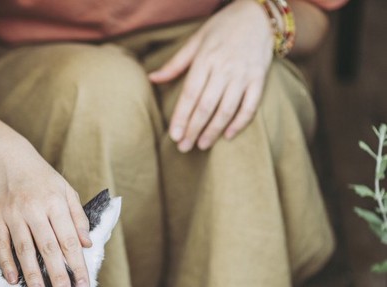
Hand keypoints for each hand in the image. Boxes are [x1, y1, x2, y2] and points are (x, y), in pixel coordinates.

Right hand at [0, 137, 91, 286]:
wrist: (7, 158)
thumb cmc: (42, 178)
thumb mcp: (65, 190)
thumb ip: (77, 218)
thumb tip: (87, 244)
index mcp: (56, 202)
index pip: (70, 240)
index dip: (77, 265)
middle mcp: (34, 208)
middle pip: (48, 248)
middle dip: (57, 275)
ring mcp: (13, 213)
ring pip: (24, 249)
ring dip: (31, 274)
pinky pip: (0, 244)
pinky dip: (6, 263)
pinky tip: (12, 279)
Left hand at [148, 0, 274, 151]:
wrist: (258, 14)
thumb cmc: (222, 28)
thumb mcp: (196, 40)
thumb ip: (175, 63)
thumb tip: (152, 78)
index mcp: (205, 59)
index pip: (190, 94)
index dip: (181, 117)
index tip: (174, 135)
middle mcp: (224, 68)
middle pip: (206, 106)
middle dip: (194, 129)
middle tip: (184, 147)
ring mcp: (243, 74)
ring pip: (227, 109)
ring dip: (214, 130)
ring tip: (202, 145)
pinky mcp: (259, 78)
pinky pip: (251, 106)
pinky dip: (240, 122)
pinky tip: (229, 136)